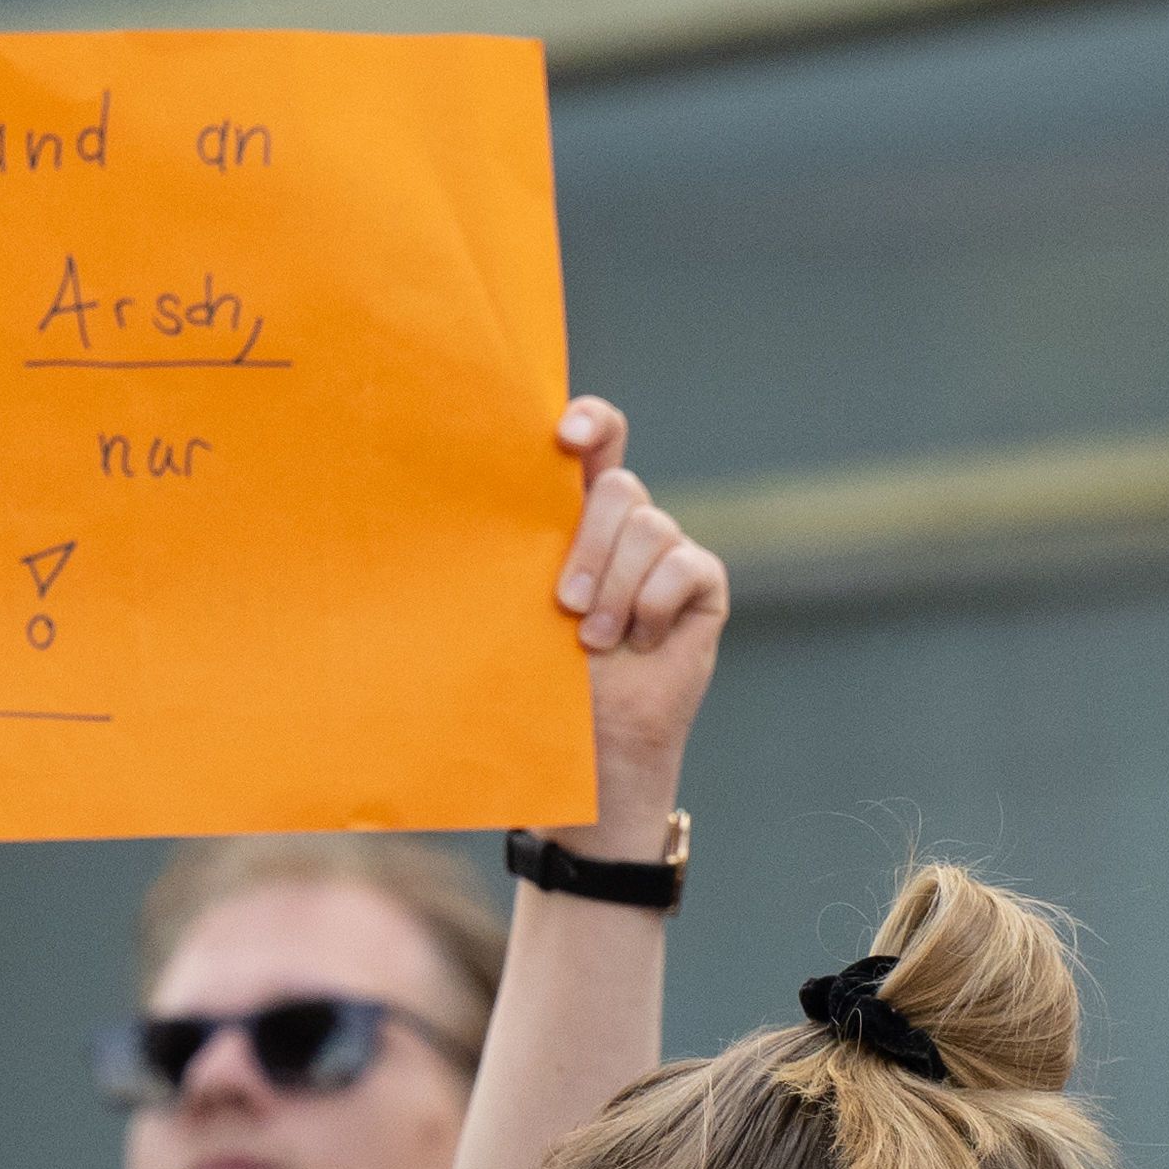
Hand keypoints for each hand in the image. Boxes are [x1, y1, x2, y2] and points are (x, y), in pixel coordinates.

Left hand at [545, 394, 727, 847]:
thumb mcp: (521, 606)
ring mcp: (669, 551)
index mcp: (578, 515)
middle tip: (564, 606)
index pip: (598, 438)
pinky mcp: (703, 584)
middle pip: (620, 487)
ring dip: (616, 590)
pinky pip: (684, 567)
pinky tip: (642, 643)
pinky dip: (654, 606)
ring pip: (650, 528)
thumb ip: (519, 548)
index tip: (563, 435)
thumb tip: (465, 500)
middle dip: (590, 546)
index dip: (591, 421)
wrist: (592, 746)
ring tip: (595, 643)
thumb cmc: (543, 679)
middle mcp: (628, 525)